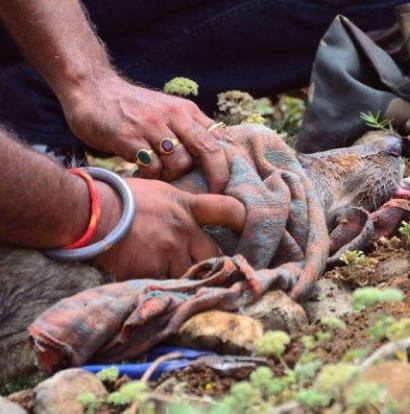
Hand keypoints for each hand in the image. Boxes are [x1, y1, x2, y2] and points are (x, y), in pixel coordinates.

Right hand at [60, 73, 229, 192]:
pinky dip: (150, 177)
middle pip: (208, 150)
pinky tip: (141, 173)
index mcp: (186, 111)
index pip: (219, 138)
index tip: (229, 183)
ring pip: (180, 163)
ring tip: (160, 175)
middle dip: (216, 176)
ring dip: (173, 177)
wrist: (92, 88)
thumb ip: (189, 129)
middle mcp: (174, 116)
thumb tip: (214, 154)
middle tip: (212, 193)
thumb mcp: (167, 110)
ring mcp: (151, 127)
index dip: (228, 163)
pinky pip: (151, 168)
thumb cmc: (133, 107)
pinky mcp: (128, 138)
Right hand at [91, 178, 245, 279]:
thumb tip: (194, 215)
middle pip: (216, 256)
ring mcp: (169, 253)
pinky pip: (167, 288)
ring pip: (193, 276)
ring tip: (190, 290)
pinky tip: (162, 294)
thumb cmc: (118, 198)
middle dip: (217, 267)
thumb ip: (182, 205)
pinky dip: (167, 293)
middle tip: (218, 275)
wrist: (87, 213)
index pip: (229, 210)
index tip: (246, 230)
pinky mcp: (151, 272)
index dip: (243, 220)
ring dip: (191, 283)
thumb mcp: (158, 191)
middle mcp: (184, 231)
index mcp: (187, 207)